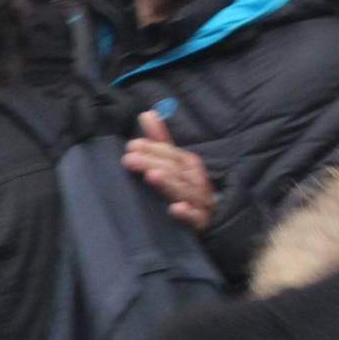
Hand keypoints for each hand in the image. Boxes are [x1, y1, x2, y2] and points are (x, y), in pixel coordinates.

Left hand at [123, 112, 215, 232]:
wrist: (208, 225)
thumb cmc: (186, 191)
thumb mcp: (173, 166)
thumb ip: (160, 142)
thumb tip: (146, 114)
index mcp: (190, 167)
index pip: (174, 155)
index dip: (155, 149)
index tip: (131, 146)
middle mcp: (197, 183)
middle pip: (178, 171)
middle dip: (154, 163)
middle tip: (129, 159)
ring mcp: (200, 205)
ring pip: (186, 192)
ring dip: (169, 183)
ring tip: (151, 175)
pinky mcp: (201, 225)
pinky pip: (196, 219)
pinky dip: (187, 214)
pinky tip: (175, 209)